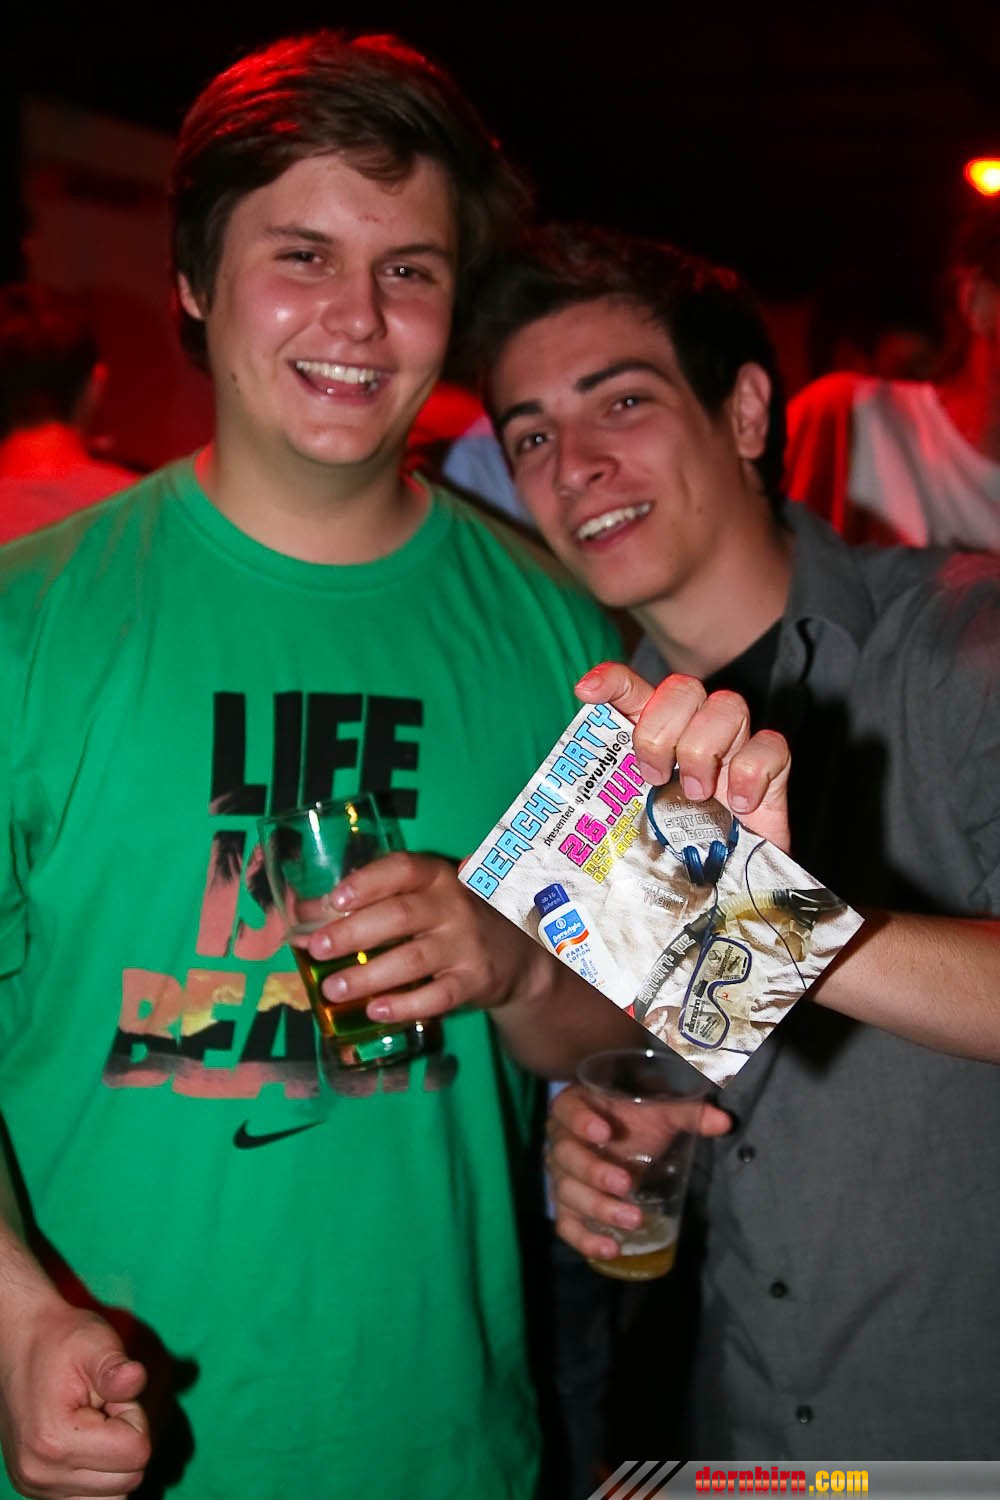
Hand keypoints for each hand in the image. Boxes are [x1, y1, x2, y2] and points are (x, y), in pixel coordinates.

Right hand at [0, 1299, 149, 1497]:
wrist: (19, 1345)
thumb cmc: (62, 1341)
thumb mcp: (95, 1343)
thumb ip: (116, 1368)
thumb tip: (136, 1378)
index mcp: (56, 1441)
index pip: (137, 1453)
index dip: (135, 1416)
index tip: (109, 1395)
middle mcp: (41, 1474)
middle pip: (128, 1480)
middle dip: (127, 1440)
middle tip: (102, 1407)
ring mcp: (37, 1486)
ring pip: (113, 1497)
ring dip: (114, 1462)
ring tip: (94, 1425)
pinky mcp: (38, 1489)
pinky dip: (99, 1474)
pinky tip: (85, 1443)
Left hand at [302, 852, 538, 1025]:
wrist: (519, 953)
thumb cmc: (451, 919)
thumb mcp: (423, 898)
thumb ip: (373, 901)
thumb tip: (303, 914)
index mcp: (437, 876)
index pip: (402, 869)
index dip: (367, 882)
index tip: (333, 900)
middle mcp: (454, 906)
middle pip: (399, 916)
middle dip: (352, 933)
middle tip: (315, 949)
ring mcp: (466, 944)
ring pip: (412, 959)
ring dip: (368, 975)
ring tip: (332, 989)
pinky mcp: (475, 980)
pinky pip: (437, 996)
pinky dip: (405, 1005)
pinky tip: (376, 1010)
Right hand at [546, 1081, 731, 1264]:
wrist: (624, 1138)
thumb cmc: (636, 1119)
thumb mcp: (660, 1112)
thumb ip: (689, 1114)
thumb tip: (724, 1121)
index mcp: (574, 1107)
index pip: (567, 1110)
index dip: (580, 1122)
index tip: (605, 1133)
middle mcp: (560, 1141)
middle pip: (566, 1157)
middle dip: (595, 1173)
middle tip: (627, 1185)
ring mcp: (560, 1176)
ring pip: (567, 1193)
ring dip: (598, 1208)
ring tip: (634, 1220)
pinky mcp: (567, 1206)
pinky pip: (566, 1225)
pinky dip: (585, 1239)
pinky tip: (611, 1248)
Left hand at [575, 663, 791, 853]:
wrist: (728, 889)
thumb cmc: (676, 854)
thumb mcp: (635, 830)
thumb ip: (610, 810)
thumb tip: (565, 819)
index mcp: (655, 736)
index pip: (633, 689)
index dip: (612, 680)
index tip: (587, 692)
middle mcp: (694, 731)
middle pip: (683, 689)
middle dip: (661, 730)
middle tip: (655, 777)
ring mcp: (735, 746)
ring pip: (728, 705)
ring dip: (705, 750)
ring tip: (696, 795)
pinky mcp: (773, 768)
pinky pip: (771, 745)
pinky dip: (751, 773)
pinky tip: (738, 805)